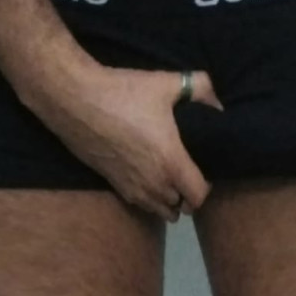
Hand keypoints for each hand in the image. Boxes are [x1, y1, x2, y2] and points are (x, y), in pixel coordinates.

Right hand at [24, 51, 223, 220]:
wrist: (75, 101)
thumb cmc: (123, 92)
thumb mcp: (165, 84)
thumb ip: (200, 89)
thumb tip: (219, 103)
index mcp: (171, 163)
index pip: (199, 197)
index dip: (207, 188)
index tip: (205, 172)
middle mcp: (154, 185)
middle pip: (182, 208)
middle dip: (188, 195)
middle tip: (187, 174)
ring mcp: (133, 189)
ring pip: (161, 211)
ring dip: (169, 201)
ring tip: (169, 178)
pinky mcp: (115, 187)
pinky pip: (141, 205)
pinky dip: (149, 198)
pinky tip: (147, 176)